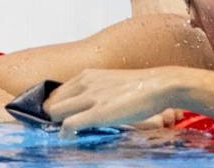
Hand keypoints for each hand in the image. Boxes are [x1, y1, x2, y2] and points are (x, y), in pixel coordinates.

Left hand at [45, 67, 185, 137]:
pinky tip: (71, 138)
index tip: (62, 117)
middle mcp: (85, 83)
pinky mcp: (98, 112)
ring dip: (58, 124)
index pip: (57, 92)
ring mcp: (91, 97)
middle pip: (52, 102)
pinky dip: (65, 134)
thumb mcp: (113, 81)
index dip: (57, 107)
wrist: (161, 85)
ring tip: (69, 132)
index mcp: (88, 75)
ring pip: (55, 112)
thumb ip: (97, 89)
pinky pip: (69, 125)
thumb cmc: (142, 86)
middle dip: (54, 116)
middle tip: (63, 127)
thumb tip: (89, 104)